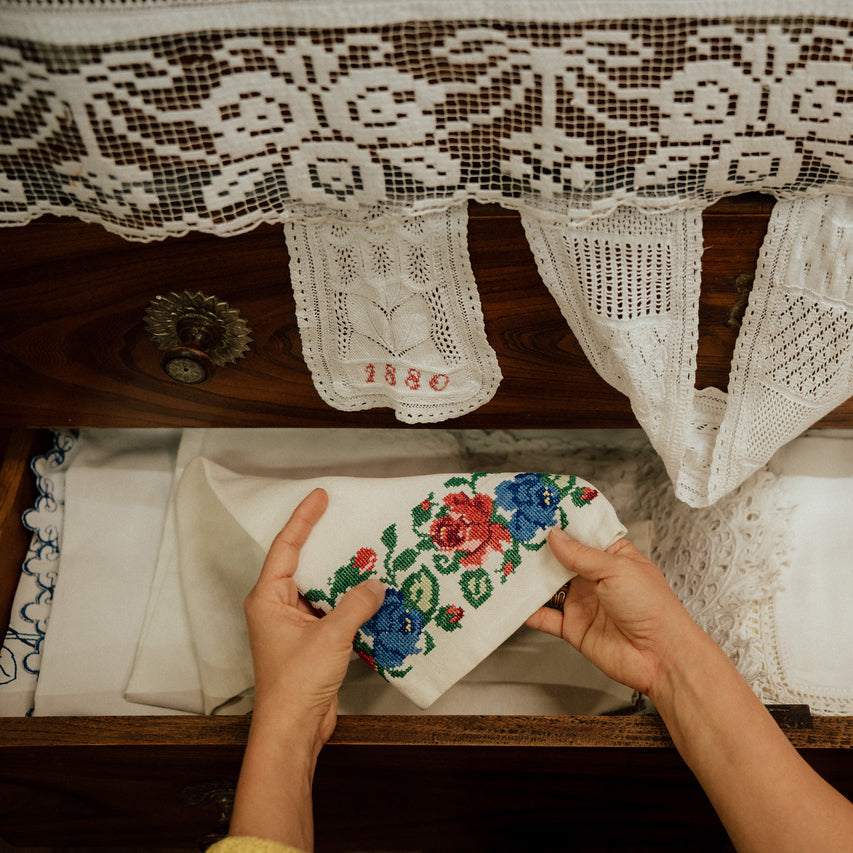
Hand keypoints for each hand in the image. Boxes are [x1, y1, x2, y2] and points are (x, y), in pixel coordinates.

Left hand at [243, 487, 385, 753]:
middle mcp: (277, 606)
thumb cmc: (297, 681)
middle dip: (325, 542)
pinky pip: (331, 608)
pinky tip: (372, 591)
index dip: (303, 519)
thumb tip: (377, 584)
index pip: (286, 547)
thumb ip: (355, 605)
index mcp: (268, 598)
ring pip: (320, 587)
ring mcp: (294, 624)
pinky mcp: (311, 640)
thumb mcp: (330, 637)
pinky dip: (350, 599)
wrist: (293, 729)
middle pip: (302, 563)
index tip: (320, 495)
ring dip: (342, 574)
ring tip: (368, 551)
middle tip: (348, 518)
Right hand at [525, 529, 702, 695]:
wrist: (660, 657)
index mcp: (612, 557)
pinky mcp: (573, 628)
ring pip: (549, 588)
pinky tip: (514, 603)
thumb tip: (555, 536)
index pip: (582, 536)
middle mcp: (595, 578)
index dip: (562, 526)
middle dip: (539, 551)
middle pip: (560, 560)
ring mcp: (582, 603)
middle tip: (513, 538)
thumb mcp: (616, 569)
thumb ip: (581, 555)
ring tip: (507, 566)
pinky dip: (529, 612)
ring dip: (530, 580)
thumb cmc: (653, 608)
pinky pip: (546, 618)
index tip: (538, 514)